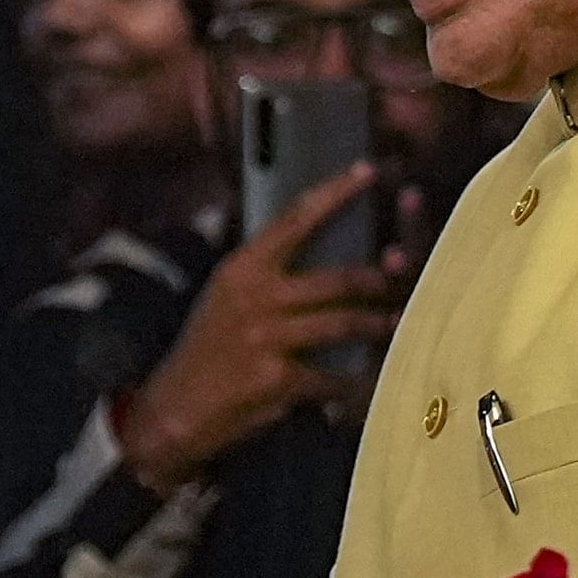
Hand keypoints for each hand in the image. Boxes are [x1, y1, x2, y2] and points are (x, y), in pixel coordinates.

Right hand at [113, 164, 398, 490]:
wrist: (175, 407)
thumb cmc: (208, 348)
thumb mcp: (227, 297)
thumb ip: (267, 272)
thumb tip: (319, 248)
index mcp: (242, 268)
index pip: (295, 218)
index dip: (337, 192)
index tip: (369, 170)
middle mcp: (255, 297)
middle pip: (336, 278)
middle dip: (377, 279)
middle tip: (401, 276)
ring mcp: (266, 338)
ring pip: (344, 323)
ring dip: (375, 325)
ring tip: (391, 323)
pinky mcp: (278, 379)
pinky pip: (332, 375)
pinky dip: (350, 381)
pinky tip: (358, 383)